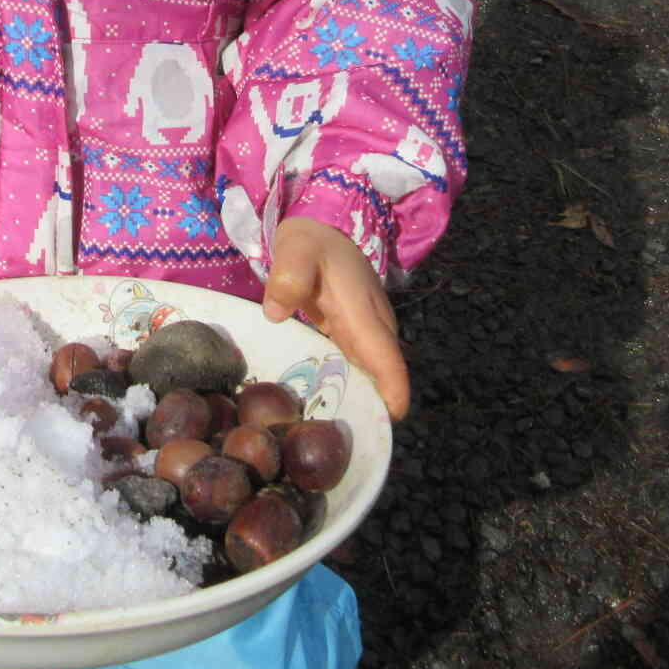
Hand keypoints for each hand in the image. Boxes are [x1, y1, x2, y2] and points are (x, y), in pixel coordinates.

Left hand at [262, 218, 409, 420]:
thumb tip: (275, 311)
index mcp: (365, 314)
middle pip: (383, 377)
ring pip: (371, 374)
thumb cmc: (313, 240)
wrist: (325, 224)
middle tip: (345, 444)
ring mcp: (366, 332)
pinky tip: (325, 405)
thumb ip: (289, 276)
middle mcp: (373, 328)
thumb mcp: (297, 250)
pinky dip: (347, 385)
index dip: (392, 394)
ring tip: (333, 434)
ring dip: (359, 400)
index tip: (386, 424)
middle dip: (372, 410)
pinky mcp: (354, 333)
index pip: (388, 361)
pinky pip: (357, 366)